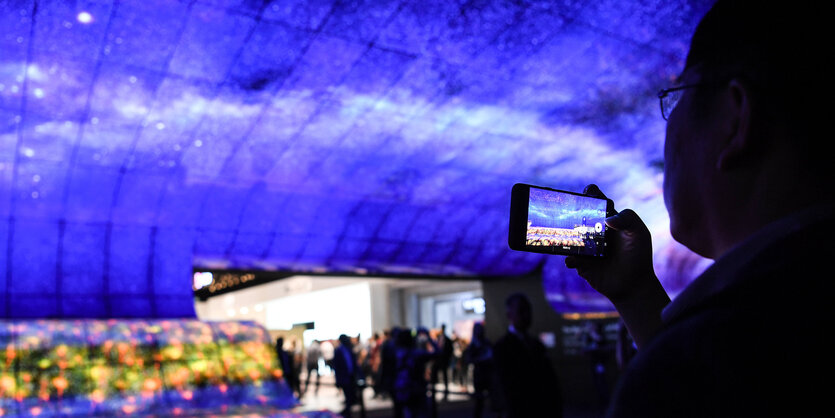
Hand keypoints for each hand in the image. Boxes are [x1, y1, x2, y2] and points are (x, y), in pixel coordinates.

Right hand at [565, 184, 656, 302]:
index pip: (594, 202)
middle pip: (576, 217)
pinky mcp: (581, 264)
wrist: (634, 284)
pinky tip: (574, 260)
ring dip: (565, 236)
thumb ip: (628, 219)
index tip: (588, 192)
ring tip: (567, 237)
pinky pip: (570, 258)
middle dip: (568, 211)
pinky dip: (570, 258)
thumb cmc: (638, 255)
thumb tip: (608, 220)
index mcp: (606, 219)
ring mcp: (585, 247)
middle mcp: (592, 231)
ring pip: (569, 238)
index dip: (590, 194)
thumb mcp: (639, 233)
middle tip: (566, 210)